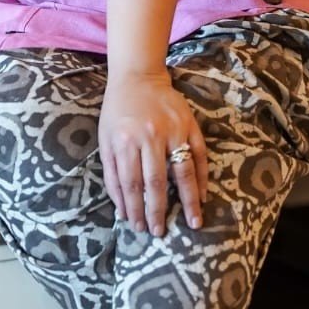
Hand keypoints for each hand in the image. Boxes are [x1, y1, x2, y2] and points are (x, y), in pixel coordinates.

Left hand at [99, 69, 207, 235]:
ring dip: (189, 199)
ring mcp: (173, 131)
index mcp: (125, 142)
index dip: (134, 209)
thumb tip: (121, 208)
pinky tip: (203, 195)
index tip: (138, 227)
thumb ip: (111, 173)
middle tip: (160, 232)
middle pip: (155, 182)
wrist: (138, 77)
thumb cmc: (117, 112)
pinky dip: (202, 177)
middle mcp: (149, 137)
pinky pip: (199, 156)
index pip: (131, 184)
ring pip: (182, 171)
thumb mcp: (105, 140)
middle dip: (158, 211)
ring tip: (193, 222)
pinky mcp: (190, 125)